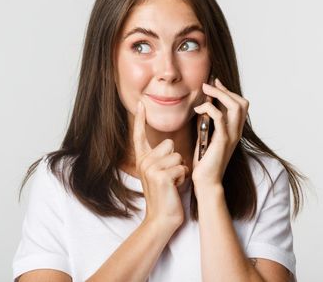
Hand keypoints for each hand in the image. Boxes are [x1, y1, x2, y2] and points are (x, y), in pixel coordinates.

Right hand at [133, 100, 189, 230]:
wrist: (161, 219)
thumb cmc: (166, 195)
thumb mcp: (159, 174)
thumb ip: (162, 159)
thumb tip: (171, 145)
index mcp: (143, 160)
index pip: (139, 135)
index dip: (140, 119)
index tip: (140, 103)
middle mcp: (143, 162)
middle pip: (169, 144)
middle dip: (176, 159)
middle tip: (171, 176)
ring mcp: (151, 168)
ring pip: (177, 155)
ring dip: (181, 169)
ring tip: (173, 183)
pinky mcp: (161, 176)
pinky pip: (181, 166)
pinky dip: (183, 177)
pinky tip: (175, 188)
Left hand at [191, 78, 248, 186]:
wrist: (206, 182)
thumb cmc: (204, 162)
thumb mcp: (205, 138)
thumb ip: (206, 124)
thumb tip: (201, 108)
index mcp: (234, 131)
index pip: (239, 106)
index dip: (228, 92)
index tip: (215, 83)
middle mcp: (236, 132)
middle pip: (241, 103)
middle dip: (225, 90)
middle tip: (209, 84)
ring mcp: (231, 136)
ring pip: (235, 106)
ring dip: (219, 94)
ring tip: (205, 89)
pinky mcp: (222, 140)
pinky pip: (220, 118)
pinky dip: (209, 108)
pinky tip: (198, 109)